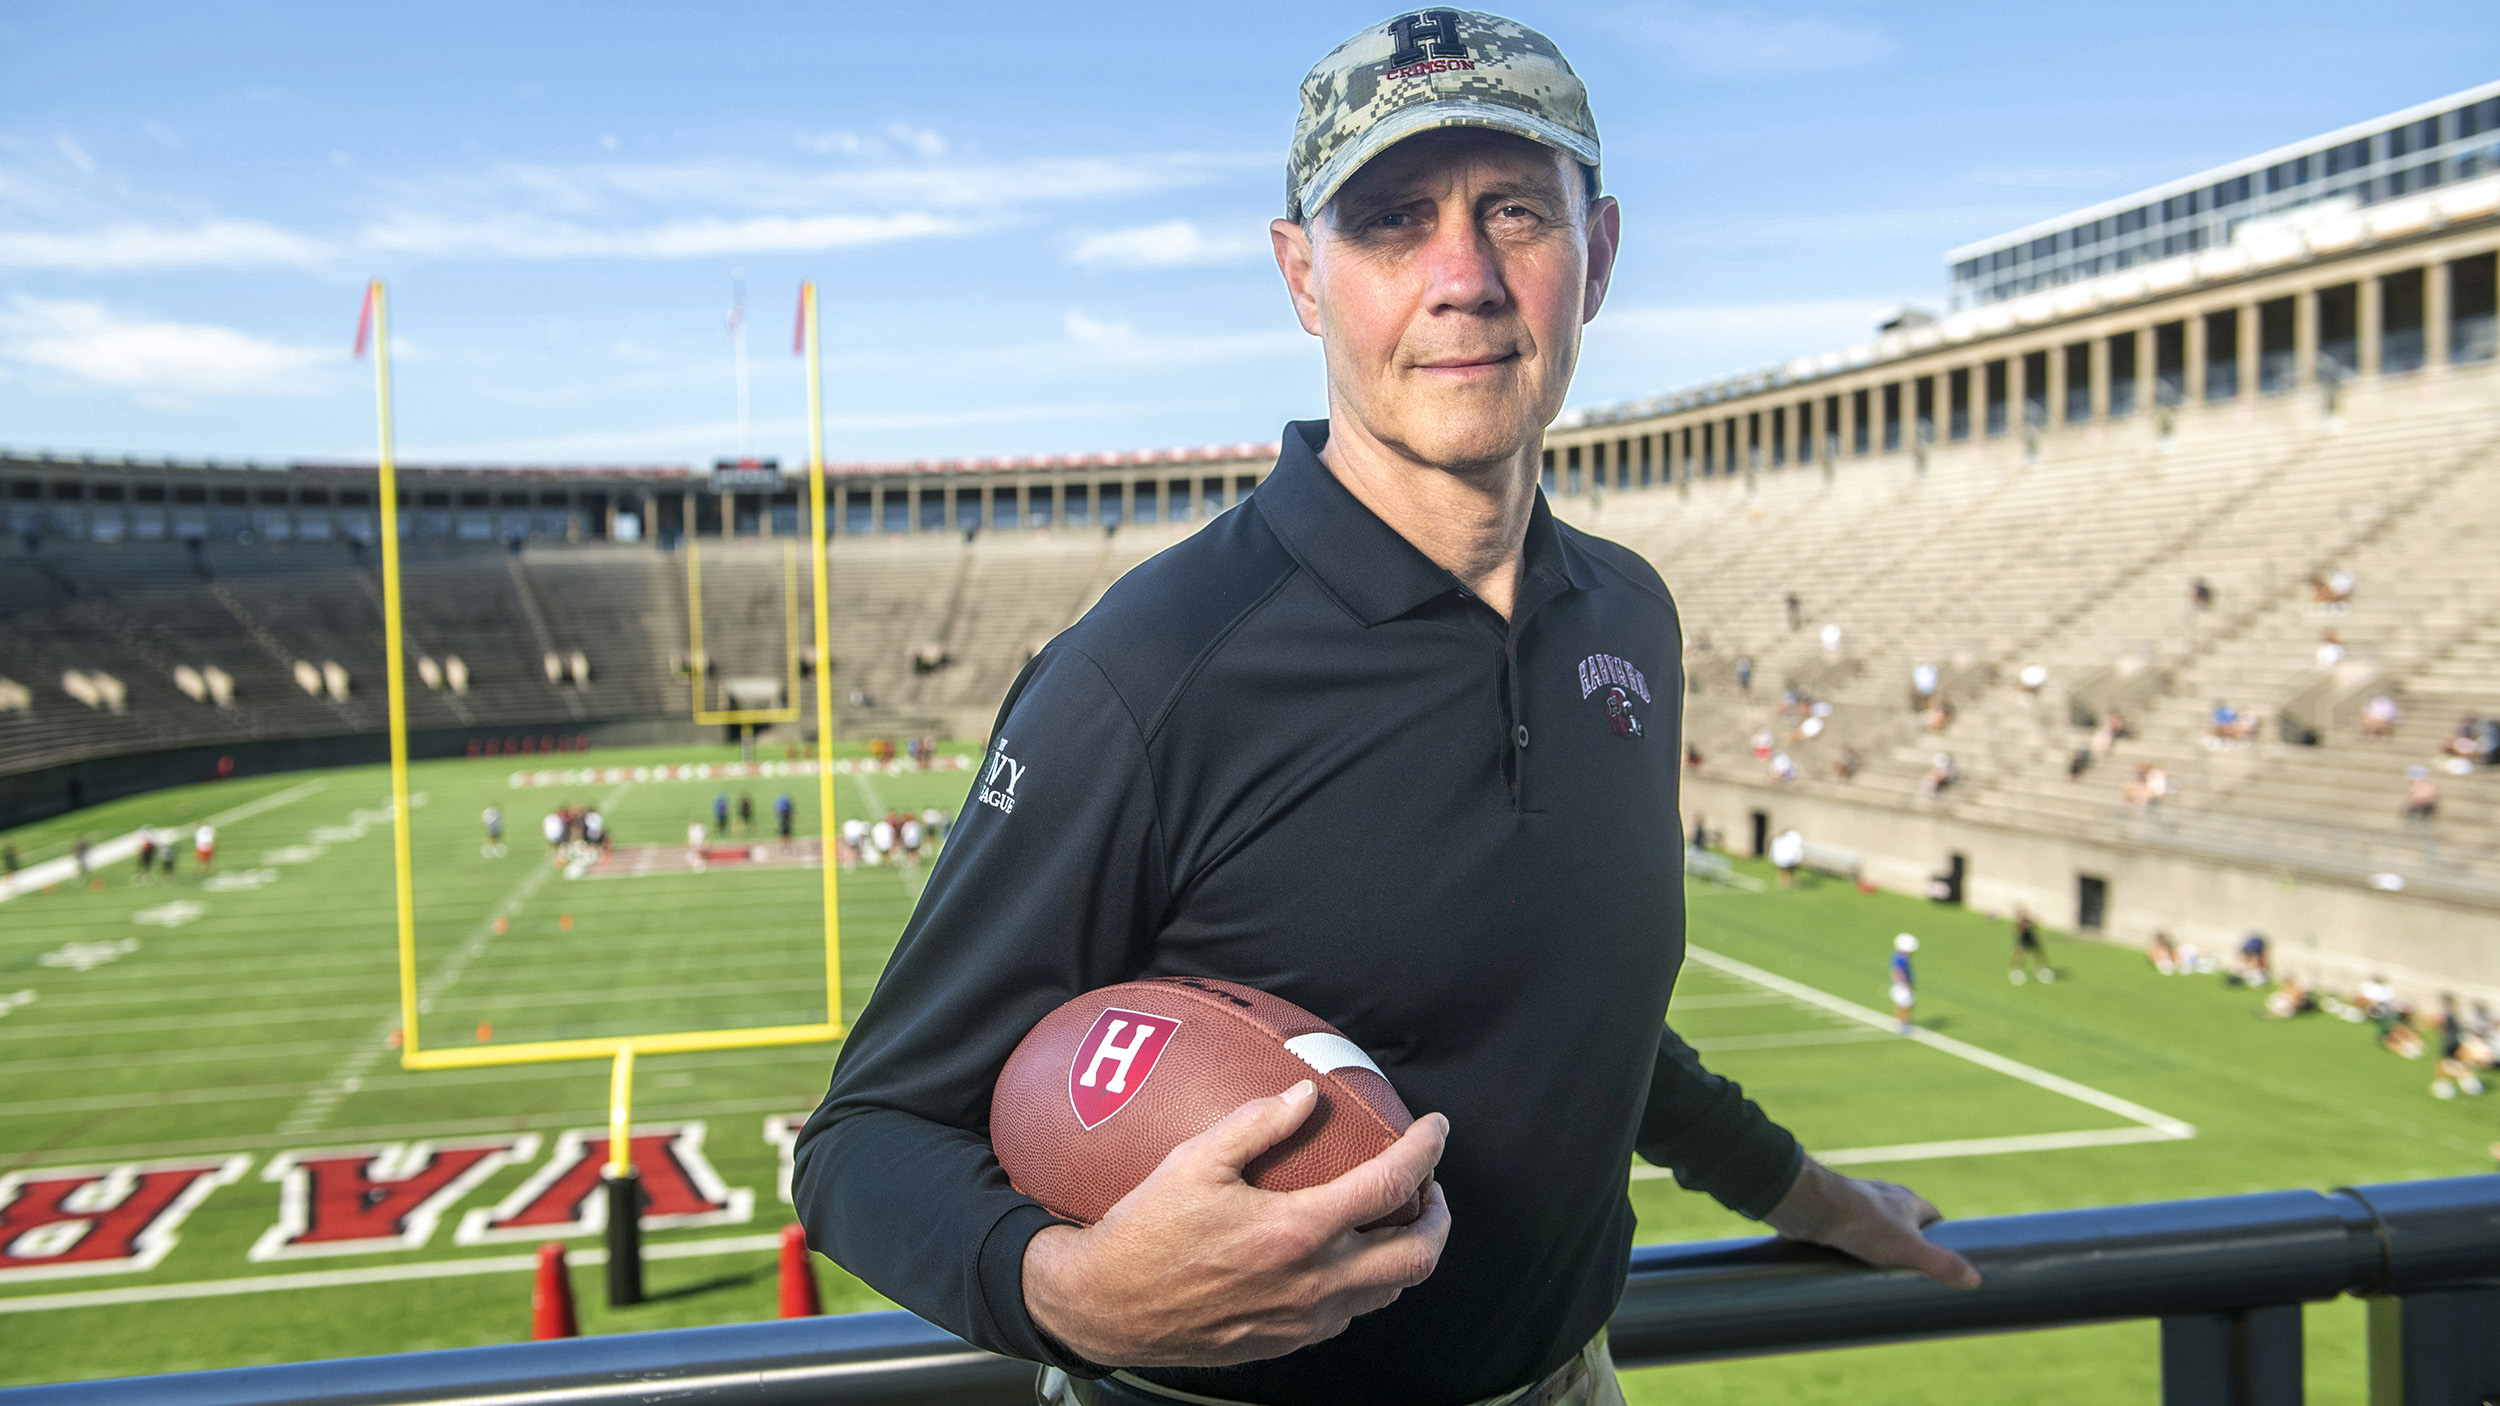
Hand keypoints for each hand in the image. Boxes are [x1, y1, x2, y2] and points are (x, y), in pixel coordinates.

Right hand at [1021, 1079, 1451, 1366]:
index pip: (1390, 1188)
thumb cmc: (1145, 1231)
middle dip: (1439, 1216)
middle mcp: (1313, 1283)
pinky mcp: (1287, 1342)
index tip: (1435, 1127)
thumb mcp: (1194, 1162)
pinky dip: (1368, 1281)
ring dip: (1407, 1251)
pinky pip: (1350, 1313)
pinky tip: (1344, 1255)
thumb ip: (1257, 1124)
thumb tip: (1307, 1095)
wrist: (1107, 1307)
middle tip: (1429, 1186)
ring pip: (1391, 1291)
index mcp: (1296, 1231)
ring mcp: (1304, 1320)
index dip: (1425, 1152)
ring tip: (1394, 1217)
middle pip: (1416, 1256)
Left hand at [1763, 1158, 1980, 1288]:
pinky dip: (1855, 1252)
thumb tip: (1975, 1280)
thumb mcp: (1907, 1248)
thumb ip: (1940, 1263)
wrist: (1810, 1206)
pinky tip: (1853, 1271)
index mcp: (1907, 1200)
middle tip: (1912, 1280)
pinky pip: (1851, 1236)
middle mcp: (1883, 1199)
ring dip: (1880, 1253)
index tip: (1944, 1263)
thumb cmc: (1861, 1221)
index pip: (1934, 1219)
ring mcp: (1857, 1207)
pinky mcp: (1834, 1217)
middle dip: (1909, 1251)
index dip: (1942, 1241)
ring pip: (1877, 1233)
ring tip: (1882, 1281)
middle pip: (1905, 1228)